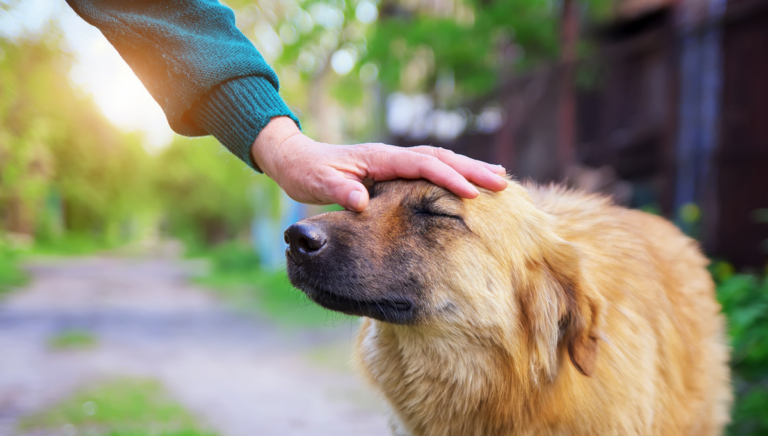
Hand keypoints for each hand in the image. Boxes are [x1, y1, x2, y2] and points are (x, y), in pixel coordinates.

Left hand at [252, 117, 507, 211]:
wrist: (296, 159)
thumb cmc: (306, 173)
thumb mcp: (317, 184)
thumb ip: (339, 191)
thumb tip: (360, 201)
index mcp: (379, 159)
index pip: (422, 165)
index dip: (448, 177)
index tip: (473, 192)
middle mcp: (391, 156)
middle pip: (440, 157)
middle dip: (471, 169)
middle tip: (502, 182)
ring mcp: (393, 161)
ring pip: (439, 160)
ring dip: (467, 168)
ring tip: (498, 178)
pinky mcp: (393, 170)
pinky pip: (429, 169)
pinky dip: (452, 173)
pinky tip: (466, 183)